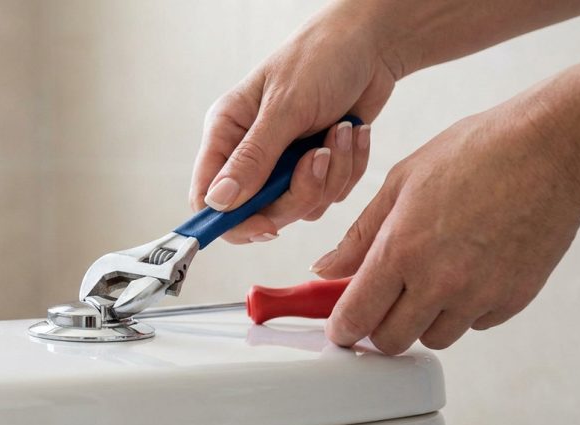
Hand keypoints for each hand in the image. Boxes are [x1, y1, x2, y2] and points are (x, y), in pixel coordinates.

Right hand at [189, 7, 399, 242]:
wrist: (372, 44)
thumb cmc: (320, 59)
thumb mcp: (285, 108)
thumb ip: (253, 159)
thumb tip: (218, 202)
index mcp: (227, 133)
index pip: (208, 197)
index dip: (233, 220)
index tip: (266, 226)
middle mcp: (250, 153)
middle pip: (259, 212)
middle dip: (298, 193)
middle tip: (318, 158)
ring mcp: (284, 164)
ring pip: (301, 207)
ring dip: (330, 175)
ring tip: (340, 130)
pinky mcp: (316, 168)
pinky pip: (330, 195)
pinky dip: (348, 168)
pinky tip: (351, 132)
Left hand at [312, 102, 579, 354]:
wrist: (550, 149)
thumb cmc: (476, 153)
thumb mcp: (401, 183)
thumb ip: (360, 235)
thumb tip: (326, 267)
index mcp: (402, 250)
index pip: (356, 316)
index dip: (342, 328)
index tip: (341, 328)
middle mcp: (438, 281)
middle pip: (392, 340)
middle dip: (380, 328)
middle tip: (382, 304)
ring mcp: (478, 295)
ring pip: (435, 337)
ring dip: (424, 319)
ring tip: (431, 278)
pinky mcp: (512, 300)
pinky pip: (475, 323)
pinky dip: (465, 309)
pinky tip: (469, 270)